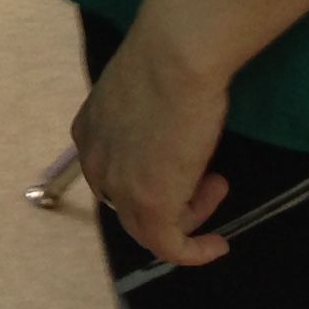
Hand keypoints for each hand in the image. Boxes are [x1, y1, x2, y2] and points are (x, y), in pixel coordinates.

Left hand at [75, 20, 235, 270]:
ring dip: (189, 214)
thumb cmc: (168, 62)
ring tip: (219, 185)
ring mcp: (118, 184)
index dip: (152, 178)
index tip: (188, 168)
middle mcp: (94, 161)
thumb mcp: (144, 95)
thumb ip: (144, 120)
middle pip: (128, 203)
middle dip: (173, 198)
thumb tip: (169, 129)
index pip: (114, 174)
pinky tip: (218, 244)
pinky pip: (168, 246)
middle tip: (210, 179)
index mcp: (89, 132)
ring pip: (148, 226)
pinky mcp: (148, 204)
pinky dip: (193, 252)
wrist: (175, 56)